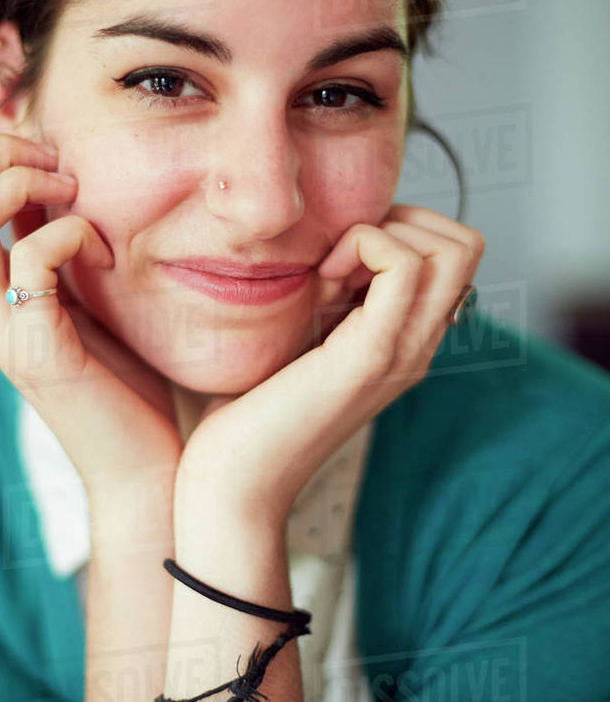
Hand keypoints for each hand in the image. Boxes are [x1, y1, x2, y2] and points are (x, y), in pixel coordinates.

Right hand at [0, 133, 183, 512]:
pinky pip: (29, 261)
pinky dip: (69, 234)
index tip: (60, 158)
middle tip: (62, 165)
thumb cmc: (132, 388)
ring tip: (74, 194)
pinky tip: (108, 255)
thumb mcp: (96, 303)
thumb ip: (72, 257)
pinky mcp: (37, 352)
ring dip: (20, 183)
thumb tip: (78, 191)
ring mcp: (3, 330)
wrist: (149, 471)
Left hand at [174, 204, 484, 531]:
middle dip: (402, 220)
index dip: (400, 228)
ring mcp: (402, 352)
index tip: (338, 256)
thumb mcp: (299, 333)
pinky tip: (321, 282)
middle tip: (339, 257)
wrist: (234, 481)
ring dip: (385, 232)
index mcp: (404, 340)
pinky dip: (365, 246)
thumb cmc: (249, 408)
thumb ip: (330, 295)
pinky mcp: (370, 356)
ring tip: (330, 271)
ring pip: (453, 249)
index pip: (453, 254)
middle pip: (466, 245)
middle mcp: (417, 346)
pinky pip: (405, 267)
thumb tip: (338, 237)